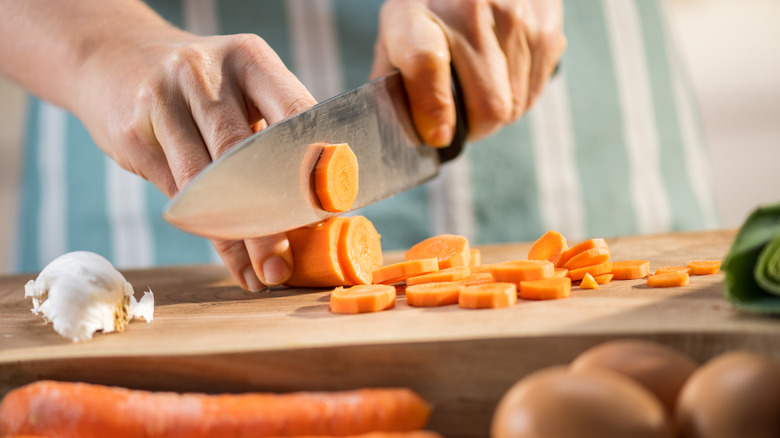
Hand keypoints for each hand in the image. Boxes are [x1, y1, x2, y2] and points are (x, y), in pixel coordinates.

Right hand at [76, 27, 314, 290]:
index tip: (334, 210)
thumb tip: (321, 205)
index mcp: (250, 58)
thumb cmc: (200, 86)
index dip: (317, 164)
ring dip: (242, 239)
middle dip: (275, 217)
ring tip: (265, 274)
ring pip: (210, 184)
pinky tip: (235, 262)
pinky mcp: (135, 133)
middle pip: (249, 156)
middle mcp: (206, 74)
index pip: (297, 113)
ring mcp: (165, 101)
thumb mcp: (240, 86)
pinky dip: (211, 233)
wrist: (112, 55)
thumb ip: (274, 133)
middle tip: (292, 263)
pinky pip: (181, 196)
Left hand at [371, 0, 565, 144]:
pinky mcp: (547, 29)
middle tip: (458, 119)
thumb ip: (394, 81)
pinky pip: (535, 93)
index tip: (438, 135)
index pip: (425, 63)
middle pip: (489, 106)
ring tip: (479, 88)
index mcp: (420, 12)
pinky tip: (501, 74)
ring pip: (514, 107)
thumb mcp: (397, 31)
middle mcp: (474, 9)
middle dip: (473, 127)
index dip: (433, 108)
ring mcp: (518, 18)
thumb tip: (411, 134)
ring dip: (496, 113)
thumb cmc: (430, 6)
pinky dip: (517, 96)